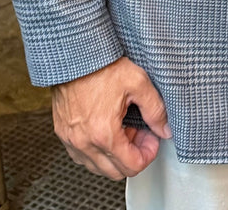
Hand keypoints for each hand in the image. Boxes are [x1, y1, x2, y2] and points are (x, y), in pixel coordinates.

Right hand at [52, 55, 170, 178]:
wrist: (74, 55)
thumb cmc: (101, 66)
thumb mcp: (138, 82)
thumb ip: (155, 109)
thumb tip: (165, 129)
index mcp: (104, 133)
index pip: (132, 166)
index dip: (148, 154)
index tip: (152, 139)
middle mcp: (84, 143)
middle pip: (115, 172)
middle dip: (133, 156)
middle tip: (140, 133)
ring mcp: (71, 140)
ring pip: (98, 167)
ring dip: (115, 155)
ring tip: (123, 129)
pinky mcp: (63, 134)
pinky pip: (82, 156)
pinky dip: (97, 151)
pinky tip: (106, 130)